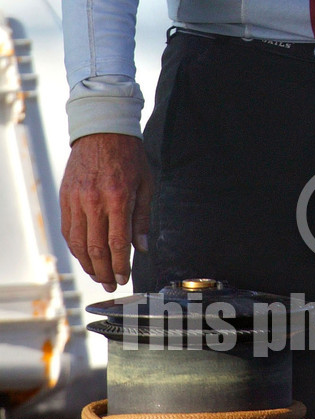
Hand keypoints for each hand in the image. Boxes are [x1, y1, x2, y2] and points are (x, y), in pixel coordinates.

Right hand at [60, 132, 152, 291]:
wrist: (103, 133)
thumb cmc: (130, 158)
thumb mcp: (146, 184)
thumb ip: (142, 218)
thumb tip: (142, 248)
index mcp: (118, 198)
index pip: (118, 243)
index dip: (120, 265)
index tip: (125, 278)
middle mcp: (94, 202)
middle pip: (96, 249)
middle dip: (104, 272)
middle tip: (112, 285)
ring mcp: (76, 201)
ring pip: (79, 244)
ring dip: (88, 265)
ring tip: (99, 276)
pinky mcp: (65, 200)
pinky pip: (69, 231)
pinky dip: (77, 249)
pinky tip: (86, 257)